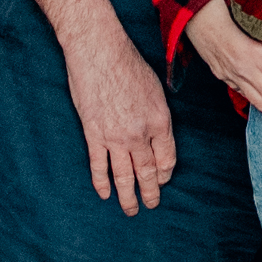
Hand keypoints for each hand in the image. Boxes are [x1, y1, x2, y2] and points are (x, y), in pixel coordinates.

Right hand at [62, 12, 183, 211]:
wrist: (99, 51)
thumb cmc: (128, 63)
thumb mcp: (155, 88)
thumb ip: (157, 115)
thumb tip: (157, 133)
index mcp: (160, 121)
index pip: (167, 158)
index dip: (165, 174)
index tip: (163, 180)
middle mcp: (140, 134)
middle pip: (147, 171)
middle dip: (150, 192)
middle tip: (151, 205)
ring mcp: (115, 137)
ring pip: (124, 176)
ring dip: (128, 196)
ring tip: (131, 210)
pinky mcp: (94, 134)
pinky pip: (99, 166)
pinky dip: (102, 183)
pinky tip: (105, 195)